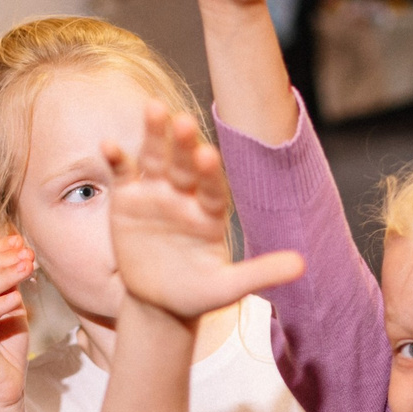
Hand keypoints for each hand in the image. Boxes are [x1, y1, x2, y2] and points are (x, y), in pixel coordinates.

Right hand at [0, 237, 37, 411]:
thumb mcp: (13, 308)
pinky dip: (1, 303)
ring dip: (6, 275)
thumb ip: (11, 285)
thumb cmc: (9, 348)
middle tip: (28, 253)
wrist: (5, 385)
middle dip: (4, 259)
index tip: (21, 241)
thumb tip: (21, 255)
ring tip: (28, 268)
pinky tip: (18, 298)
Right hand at [105, 103, 304, 320]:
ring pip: (155, 158)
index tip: (208, 155)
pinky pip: (123, 173)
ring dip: (153, 134)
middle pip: (184, 164)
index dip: (209, 172)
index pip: (212, 187)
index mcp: (211, 212)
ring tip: (154, 108)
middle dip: (182, 144)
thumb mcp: (228, 288)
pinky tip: (109, 144)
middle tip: (183, 120)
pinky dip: (117, 158)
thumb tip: (303, 266)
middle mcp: (185, 195)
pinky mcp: (128, 198)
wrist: (158, 303)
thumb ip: (261, 273)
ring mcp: (156, 193)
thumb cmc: (197, 293)